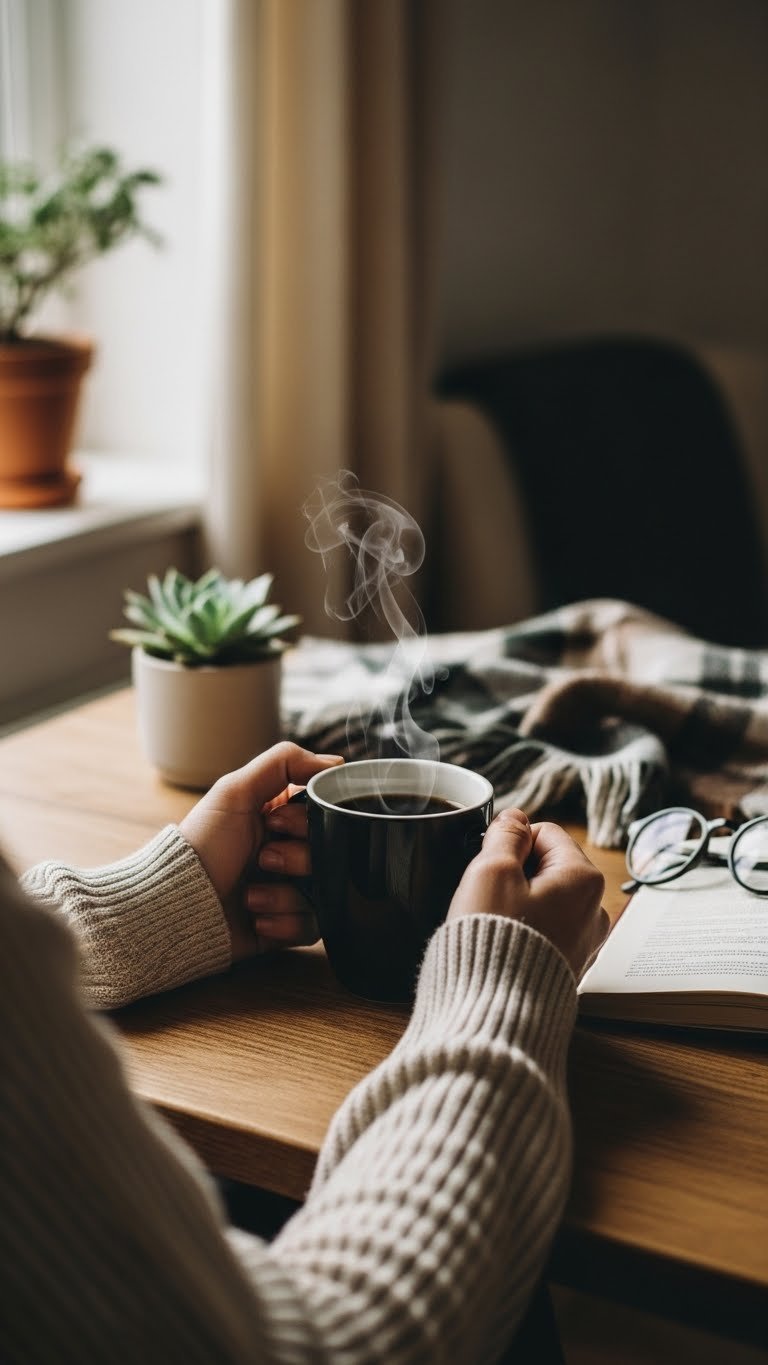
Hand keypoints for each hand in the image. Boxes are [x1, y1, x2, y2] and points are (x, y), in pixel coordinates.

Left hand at [180, 742, 342, 961]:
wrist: (178, 908)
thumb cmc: (202, 846)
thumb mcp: (234, 793)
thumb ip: (284, 762)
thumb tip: (336, 761)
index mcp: (282, 819)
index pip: (325, 815)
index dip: (307, 821)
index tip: (276, 823)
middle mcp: (291, 852)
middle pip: (330, 855)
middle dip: (296, 859)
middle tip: (263, 860)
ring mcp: (292, 890)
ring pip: (324, 893)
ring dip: (285, 895)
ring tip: (251, 896)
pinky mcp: (289, 925)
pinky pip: (313, 926)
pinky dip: (284, 923)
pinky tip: (257, 919)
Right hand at [447, 808, 608, 978]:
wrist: (496, 1011)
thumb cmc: (495, 941)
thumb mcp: (491, 871)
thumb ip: (505, 835)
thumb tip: (515, 819)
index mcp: (583, 878)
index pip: (545, 833)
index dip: (511, 844)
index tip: (492, 867)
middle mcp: (594, 909)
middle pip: (548, 866)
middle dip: (515, 874)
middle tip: (490, 897)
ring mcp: (585, 940)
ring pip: (545, 899)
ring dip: (517, 902)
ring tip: (496, 924)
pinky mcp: (570, 965)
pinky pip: (546, 929)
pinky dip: (525, 930)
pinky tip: (504, 945)